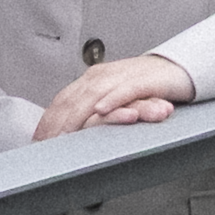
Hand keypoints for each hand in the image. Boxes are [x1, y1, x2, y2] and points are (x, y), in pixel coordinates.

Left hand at [33, 53, 195, 138]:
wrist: (176, 70)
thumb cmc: (144, 88)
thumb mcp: (112, 99)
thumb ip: (94, 111)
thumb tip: (73, 134)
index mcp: (92, 79)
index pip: (63, 100)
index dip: (49, 120)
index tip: (37, 140)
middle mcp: (102, 75)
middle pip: (73, 99)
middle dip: (57, 122)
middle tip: (46, 143)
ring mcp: (121, 76)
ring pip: (93, 95)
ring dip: (77, 116)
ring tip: (65, 134)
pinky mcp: (143, 80)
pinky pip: (124, 91)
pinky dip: (112, 100)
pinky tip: (101, 111)